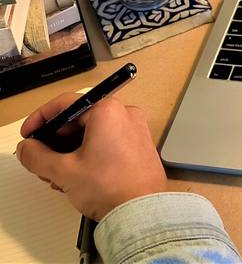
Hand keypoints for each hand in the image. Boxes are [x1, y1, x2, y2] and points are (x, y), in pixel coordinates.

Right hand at [16, 93, 166, 220]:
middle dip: (56, 140)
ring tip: (59, 174)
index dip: (41, 118)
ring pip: (93, 132)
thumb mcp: (63, 171)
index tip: (29, 134)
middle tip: (41, 159)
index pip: (66, 103)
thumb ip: (37, 156)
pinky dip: (89, 153)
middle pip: (79, 119)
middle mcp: (125, 113)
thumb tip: (28, 148)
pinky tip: (79, 175)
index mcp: (107, 110)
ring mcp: (134, 128)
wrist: (140, 211)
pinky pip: (108, 140)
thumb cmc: (111, 187)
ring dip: (71, 150)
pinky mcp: (139, 144)